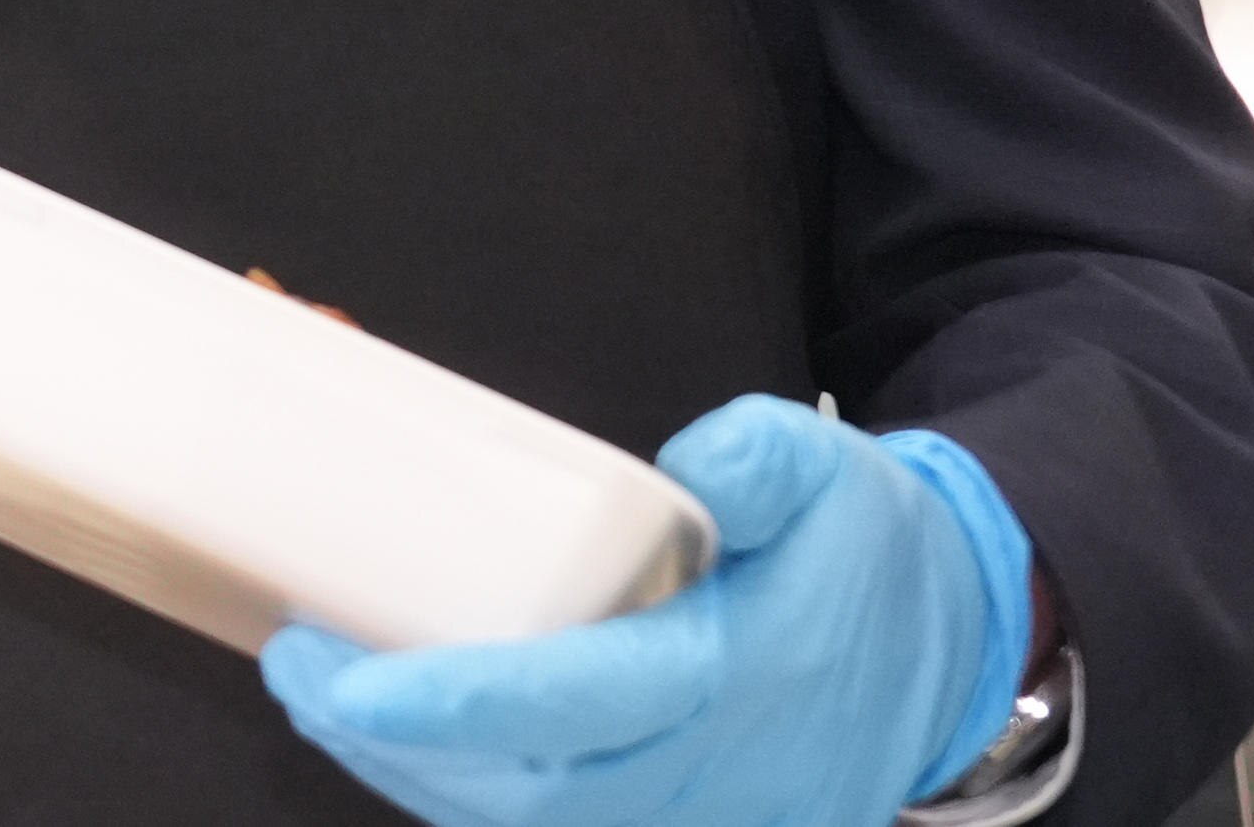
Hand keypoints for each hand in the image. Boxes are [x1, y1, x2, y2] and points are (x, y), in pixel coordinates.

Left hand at [260, 396, 1030, 826]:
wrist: (955, 655)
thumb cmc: (869, 553)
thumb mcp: (827, 472)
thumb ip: (758, 462)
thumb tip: (689, 474)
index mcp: (734, 679)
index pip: (573, 710)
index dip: (451, 705)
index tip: (341, 675)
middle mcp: (714, 778)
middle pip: (525, 799)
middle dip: (396, 749)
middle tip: (297, 668)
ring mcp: (708, 825)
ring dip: (416, 781)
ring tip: (324, 699)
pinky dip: (471, 803)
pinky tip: (406, 749)